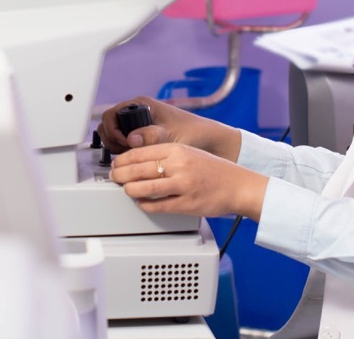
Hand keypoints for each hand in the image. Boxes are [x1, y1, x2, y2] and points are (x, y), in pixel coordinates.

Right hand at [97, 96, 240, 160]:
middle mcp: (138, 112)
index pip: (111, 115)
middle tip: (122, 153)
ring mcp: (140, 124)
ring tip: (129, 158)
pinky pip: (125, 143)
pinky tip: (135, 160)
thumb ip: (152, 137)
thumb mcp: (171, 136)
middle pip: (110, 125)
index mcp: (141, 104)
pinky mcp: (144, 136)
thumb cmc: (194, 133)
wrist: (210, 141)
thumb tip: (131, 139)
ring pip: (116, 135)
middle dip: (112, 140)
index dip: (112, 131)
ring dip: (117, 147)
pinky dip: (125, 152)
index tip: (121, 144)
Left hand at [110, 143, 266, 219]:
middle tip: (114, 177)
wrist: (239, 185)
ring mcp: (183, 185)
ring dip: (130, 190)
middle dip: (121, 174)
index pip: (141, 152)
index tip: (115, 163)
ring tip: (126, 190)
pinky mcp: (187, 204)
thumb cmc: (214, 170)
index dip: (123, 159)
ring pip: (145, 188)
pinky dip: (146, 205)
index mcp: (178, 149)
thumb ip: (165, 155)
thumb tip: (138, 161)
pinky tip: (142, 203)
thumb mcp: (189, 153)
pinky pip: (159, 205)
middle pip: (139, 169)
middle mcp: (179, 165)